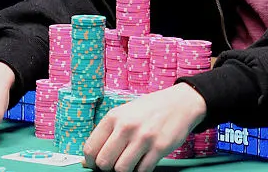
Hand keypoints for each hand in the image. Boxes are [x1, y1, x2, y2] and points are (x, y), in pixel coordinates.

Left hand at [83, 83, 206, 171]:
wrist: (181, 103)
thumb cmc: (150, 109)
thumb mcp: (125, 114)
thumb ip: (107, 134)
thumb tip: (86, 161)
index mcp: (114, 117)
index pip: (90, 149)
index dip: (91, 162)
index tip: (98, 164)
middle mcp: (127, 126)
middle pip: (104, 163)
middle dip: (107, 169)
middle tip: (115, 164)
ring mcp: (144, 138)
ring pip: (121, 170)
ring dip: (124, 171)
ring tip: (130, 163)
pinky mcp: (159, 148)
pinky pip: (142, 171)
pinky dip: (140, 171)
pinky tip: (143, 162)